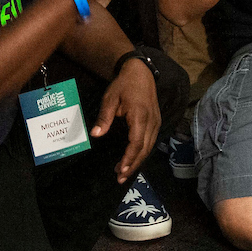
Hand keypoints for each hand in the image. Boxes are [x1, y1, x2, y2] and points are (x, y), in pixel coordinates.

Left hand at [94, 57, 163, 180]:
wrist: (140, 72)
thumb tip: (95, 134)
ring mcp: (156, 123)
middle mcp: (151, 122)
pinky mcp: (156, 122)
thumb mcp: (110, 99)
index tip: (121, 170)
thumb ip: (104, 118)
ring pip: (149, 147)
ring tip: (123, 173)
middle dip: (133, 165)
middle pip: (144, 149)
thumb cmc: (123, 85)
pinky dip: (141, 153)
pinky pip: (150, 141)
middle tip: (120, 178)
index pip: (136, 143)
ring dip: (137, 161)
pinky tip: (132, 159)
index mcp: (140, 116)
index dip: (129, 158)